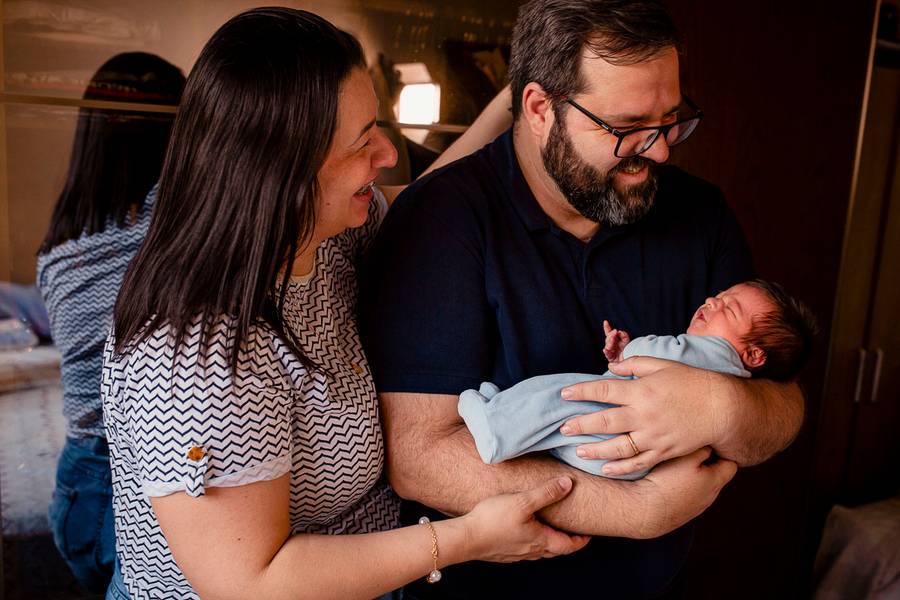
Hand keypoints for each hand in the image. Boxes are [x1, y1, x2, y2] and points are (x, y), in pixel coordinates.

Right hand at [462, 477, 590, 561]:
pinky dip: (533, 542)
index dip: (581, 540)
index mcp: (540, 540)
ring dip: (550, 542)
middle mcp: (531, 550)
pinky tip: (524, 531)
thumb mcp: (523, 501)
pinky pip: (525, 549)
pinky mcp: (504, 552)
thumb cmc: (493, 521)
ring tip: (551, 529)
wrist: (466, 538)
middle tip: (573, 531)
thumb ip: (546, 492)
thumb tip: (568, 483)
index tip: (589, 533)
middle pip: (556, 550)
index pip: (569, 545)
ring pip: (540, 551)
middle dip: (567, 542)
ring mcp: (517, 553)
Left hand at [559, 357, 729, 476]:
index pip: (603, 391)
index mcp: (641, 391)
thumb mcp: (663, 365)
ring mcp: (653, 437)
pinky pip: (638, 463)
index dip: (581, 392)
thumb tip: (611, 367)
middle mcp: (644, 416)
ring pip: (617, 447)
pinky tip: (606, 468)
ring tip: (578, 451)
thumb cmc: (692, 382)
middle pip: (604, 422)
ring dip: (595, 450)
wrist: (722, 407)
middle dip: (580, 425)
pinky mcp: (664, 451)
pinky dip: (621, 468)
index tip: (565, 394)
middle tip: (563, 428)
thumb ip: (635, 365)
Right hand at [602, 320, 629, 362]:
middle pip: (608, 338)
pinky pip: (607, 354)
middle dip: (611, 335)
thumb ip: (624, 335)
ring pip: (607, 345)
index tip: (605, 322)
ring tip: (612, 339)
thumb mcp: (627, 341)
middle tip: (614, 332)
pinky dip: (606, 351)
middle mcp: (612, 345)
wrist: (629, 361)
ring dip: (609, 342)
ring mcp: (611, 351)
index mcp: (614, 340)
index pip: (609, 333)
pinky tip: (606, 349)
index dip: (607, 327)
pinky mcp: (610, 357)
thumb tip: (619, 332)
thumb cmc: (627, 351)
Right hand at [631, 447, 736, 537]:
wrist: (645, 510)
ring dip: (693, 474)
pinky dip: (682, 486)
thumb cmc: (666, 481)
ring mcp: (696, 506)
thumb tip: (709, 443)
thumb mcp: (687, 456)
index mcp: (716, 481)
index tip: (709, 443)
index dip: (722, 451)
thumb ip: (702, 447)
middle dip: (706, 461)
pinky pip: (688, 494)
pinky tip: (667, 480)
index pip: (731, 463)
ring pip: (701, 484)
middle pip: (716, 474)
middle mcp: (710, 496)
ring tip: (675, 466)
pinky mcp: (682, 512)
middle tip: (689, 451)